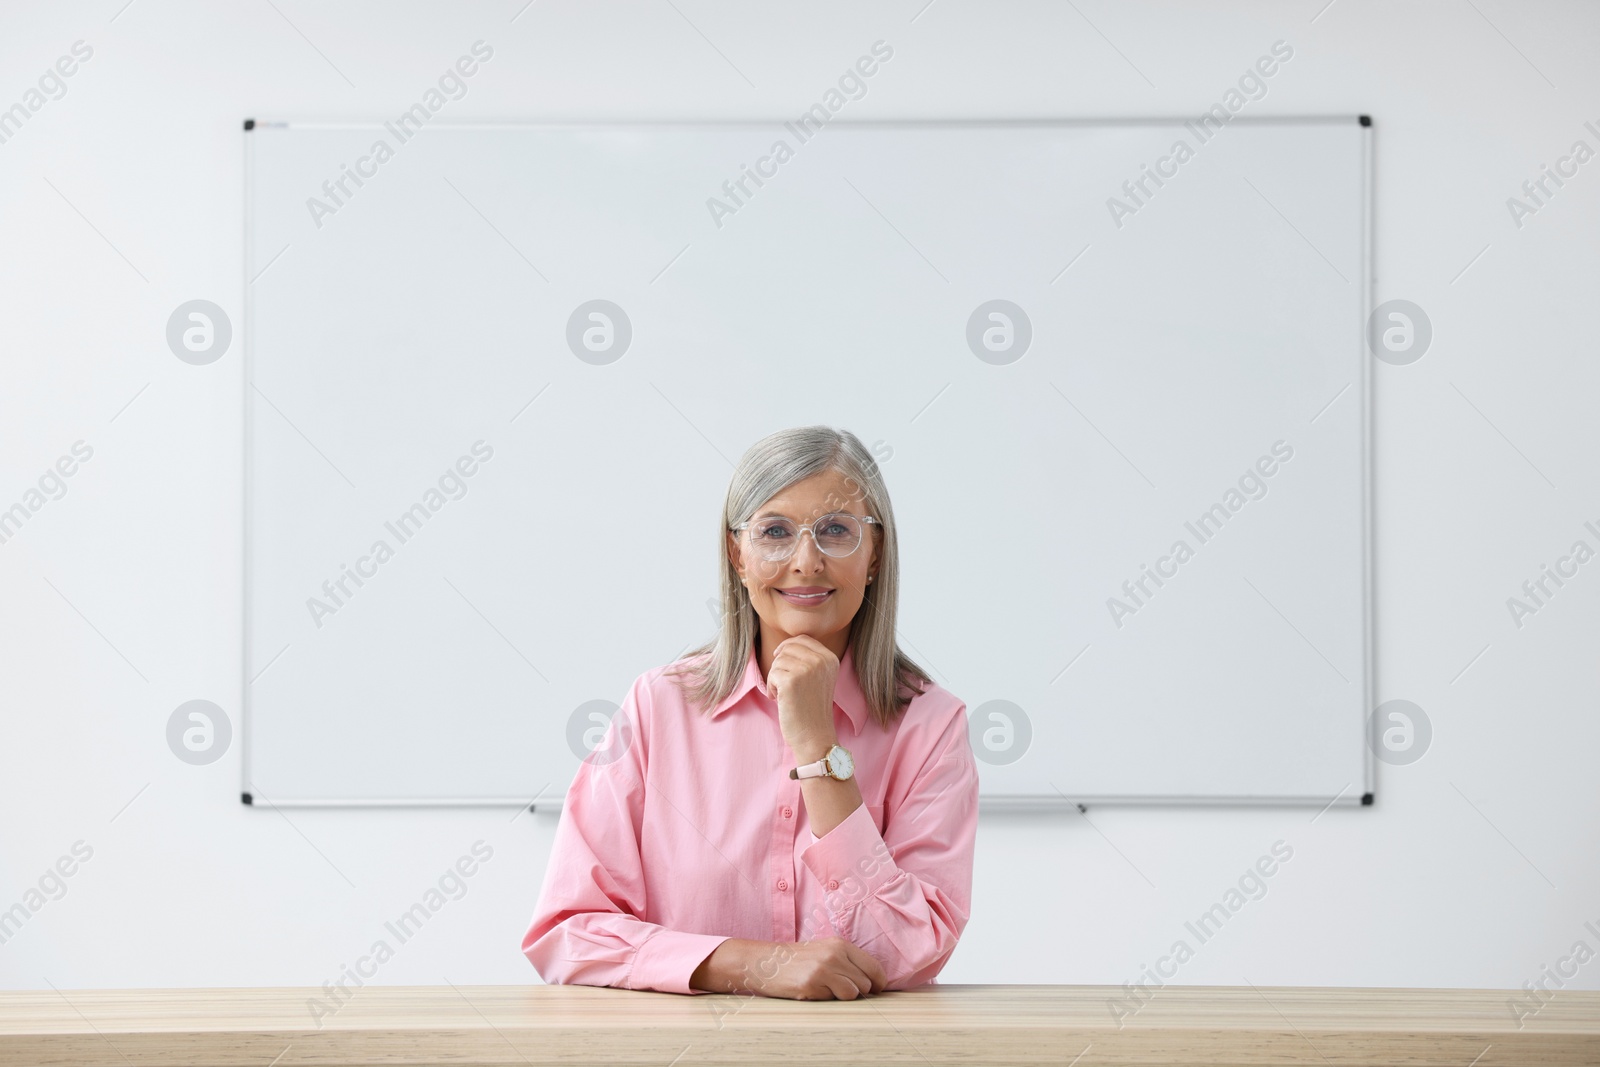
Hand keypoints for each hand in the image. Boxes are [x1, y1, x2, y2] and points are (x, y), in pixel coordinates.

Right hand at [718, 937, 887, 999]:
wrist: (766, 962)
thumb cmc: (797, 960)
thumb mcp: (824, 951)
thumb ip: (847, 961)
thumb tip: (873, 983)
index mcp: (840, 944)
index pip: (874, 967)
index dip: (878, 982)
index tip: (875, 990)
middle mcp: (835, 954)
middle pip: (866, 983)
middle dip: (859, 992)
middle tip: (841, 990)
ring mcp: (824, 969)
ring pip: (854, 993)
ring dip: (843, 997)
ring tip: (826, 990)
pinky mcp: (812, 984)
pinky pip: (834, 999)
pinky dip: (828, 999)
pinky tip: (814, 991)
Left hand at [765, 635, 838, 753]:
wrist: (815, 736)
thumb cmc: (812, 710)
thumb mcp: (819, 679)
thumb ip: (808, 660)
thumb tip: (782, 647)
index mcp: (830, 659)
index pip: (803, 639)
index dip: (788, 646)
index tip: (780, 658)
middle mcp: (821, 661)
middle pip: (788, 648)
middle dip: (780, 664)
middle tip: (782, 683)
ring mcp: (807, 669)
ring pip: (778, 661)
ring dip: (775, 677)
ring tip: (783, 694)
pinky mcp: (791, 680)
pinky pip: (771, 674)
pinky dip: (771, 687)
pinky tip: (779, 699)